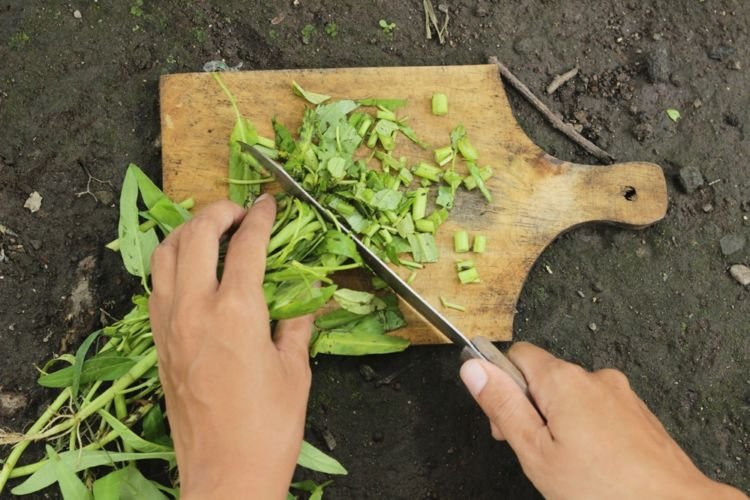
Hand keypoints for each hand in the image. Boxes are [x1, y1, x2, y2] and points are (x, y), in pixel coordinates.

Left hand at [149, 196, 313, 498]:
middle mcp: (196, 309)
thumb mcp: (295, 370)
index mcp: (237, 312)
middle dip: (218, 211)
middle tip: (239, 212)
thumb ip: (298, 324)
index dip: (261, 218)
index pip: (247, 245)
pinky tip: (190, 270)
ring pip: (164, 255)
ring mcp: (170, 325)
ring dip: (186, 232)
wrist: (226, 474)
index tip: (270, 203)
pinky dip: (172, 264)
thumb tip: (310, 299)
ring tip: (209, 231)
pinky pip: (156, 286)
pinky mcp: (158, 343)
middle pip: (195, 235)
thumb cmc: (270, 427)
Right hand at [460, 342, 745, 498]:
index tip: (502, 418)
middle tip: (534, 451)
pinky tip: (593, 462)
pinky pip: (598, 409)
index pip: (517, 354)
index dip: (501, 383)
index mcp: (563, 380)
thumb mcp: (535, 451)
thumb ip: (502, 405)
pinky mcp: (637, 412)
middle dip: (530, 408)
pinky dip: (587, 428)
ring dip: (559, 420)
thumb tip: (473, 367)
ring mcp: (620, 393)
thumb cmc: (603, 488)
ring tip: (567, 463)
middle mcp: (594, 376)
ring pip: (572, 396)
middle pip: (544, 377)